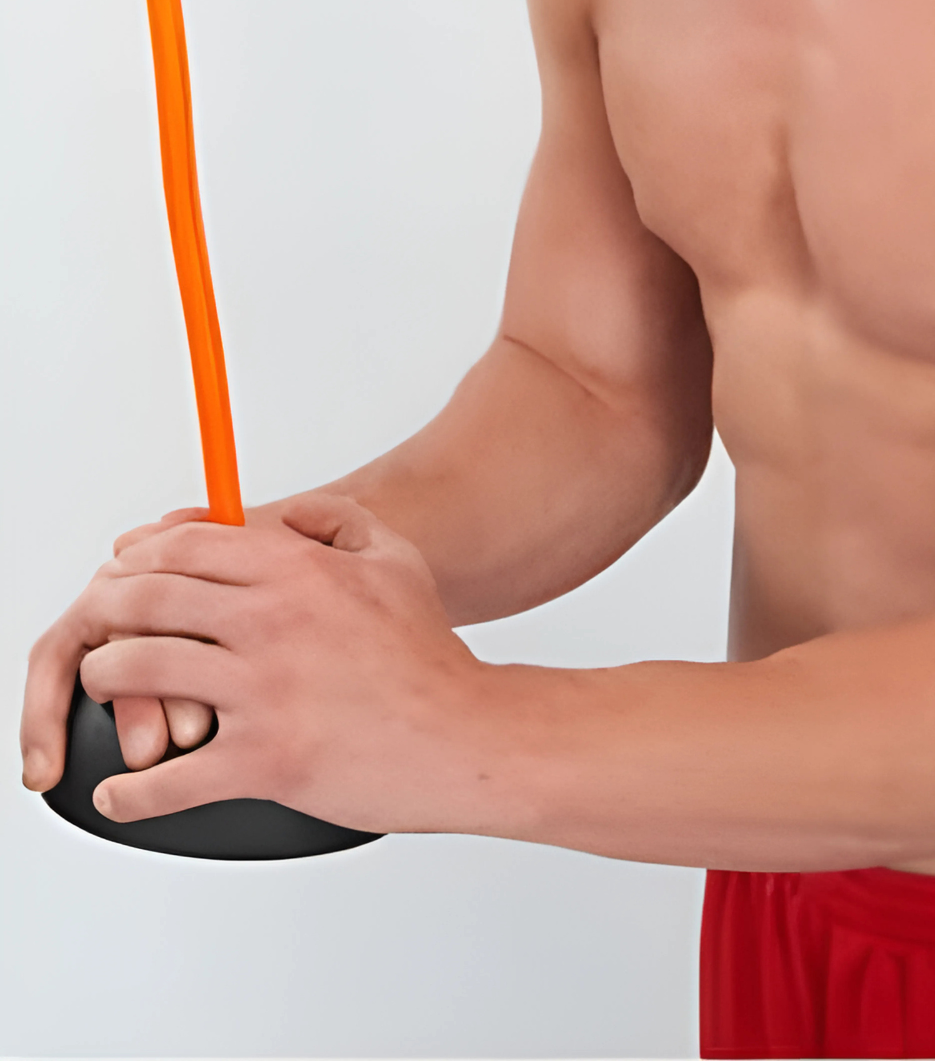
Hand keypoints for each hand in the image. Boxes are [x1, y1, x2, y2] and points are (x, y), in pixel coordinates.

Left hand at [20, 492, 481, 832]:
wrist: (463, 736)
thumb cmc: (428, 657)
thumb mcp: (396, 560)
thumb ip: (337, 522)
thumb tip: (280, 515)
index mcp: (300, 572)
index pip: (188, 545)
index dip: (141, 556)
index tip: (125, 571)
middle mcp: (273, 624)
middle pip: (147, 600)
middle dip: (106, 612)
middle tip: (99, 628)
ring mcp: (263, 693)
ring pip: (136, 674)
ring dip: (104, 681)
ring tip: (105, 689)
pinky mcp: (262, 761)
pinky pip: (165, 779)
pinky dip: (130, 790)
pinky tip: (123, 789)